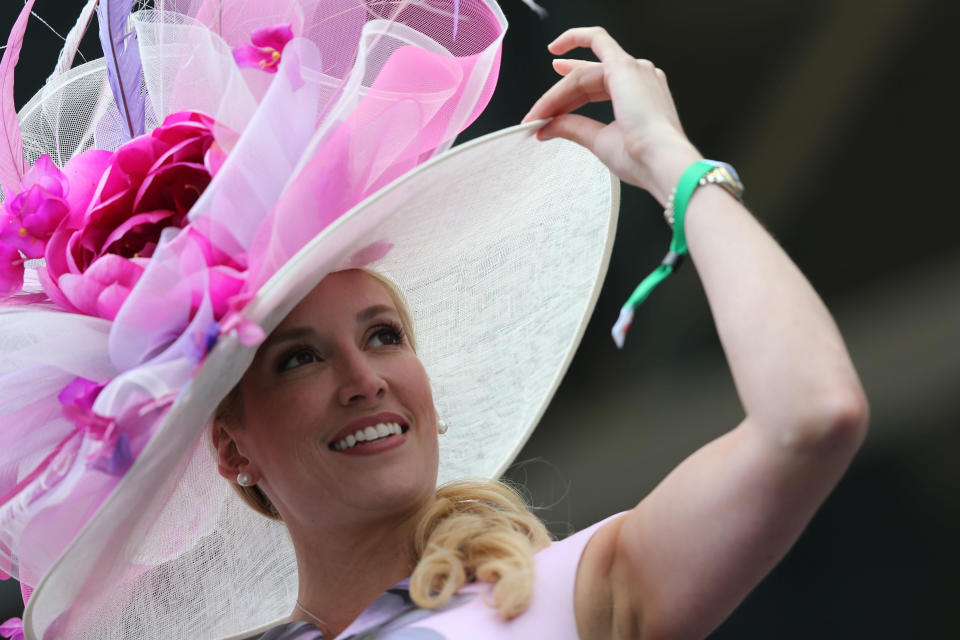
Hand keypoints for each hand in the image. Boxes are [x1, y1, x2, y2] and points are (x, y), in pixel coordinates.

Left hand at [522, 27, 701, 204]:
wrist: (660, 162)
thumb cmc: (642, 158)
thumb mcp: (600, 141)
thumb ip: (574, 128)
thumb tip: (547, 127)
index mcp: (640, 96)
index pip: (593, 90)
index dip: (566, 102)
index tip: (544, 118)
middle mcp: (640, 78)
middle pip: (586, 80)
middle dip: (557, 98)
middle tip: (535, 117)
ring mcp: (634, 69)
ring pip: (584, 72)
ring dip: (557, 92)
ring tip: (538, 113)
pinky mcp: (624, 66)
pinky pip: (595, 40)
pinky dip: (574, 39)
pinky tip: (555, 47)